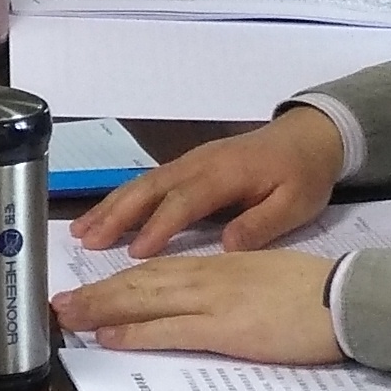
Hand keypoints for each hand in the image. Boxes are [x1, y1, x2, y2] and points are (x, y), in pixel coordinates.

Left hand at [51, 241, 341, 362]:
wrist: (348, 296)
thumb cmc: (315, 292)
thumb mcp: (263, 278)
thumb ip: (230, 286)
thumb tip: (206, 301)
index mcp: (217, 265)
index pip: (156, 272)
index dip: (118, 281)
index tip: (88, 289)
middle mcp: (206, 277)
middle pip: (139, 283)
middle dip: (96, 294)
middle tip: (58, 303)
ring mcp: (213, 301)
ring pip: (143, 301)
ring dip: (100, 309)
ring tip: (67, 316)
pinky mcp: (225, 328)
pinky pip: (169, 329)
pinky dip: (135, 332)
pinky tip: (109, 336)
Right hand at [78, 108, 343, 256]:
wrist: (309, 137)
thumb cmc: (303, 174)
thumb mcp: (296, 204)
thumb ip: (261, 224)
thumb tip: (226, 246)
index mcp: (224, 175)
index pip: (183, 202)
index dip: (158, 227)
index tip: (134, 253)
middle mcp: (198, 165)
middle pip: (149, 188)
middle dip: (116, 214)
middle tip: (85, 239)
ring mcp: (190, 162)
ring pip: (142, 184)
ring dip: (111, 206)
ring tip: (81, 230)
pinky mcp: (189, 166)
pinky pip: (149, 182)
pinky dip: (123, 198)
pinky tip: (108, 215)